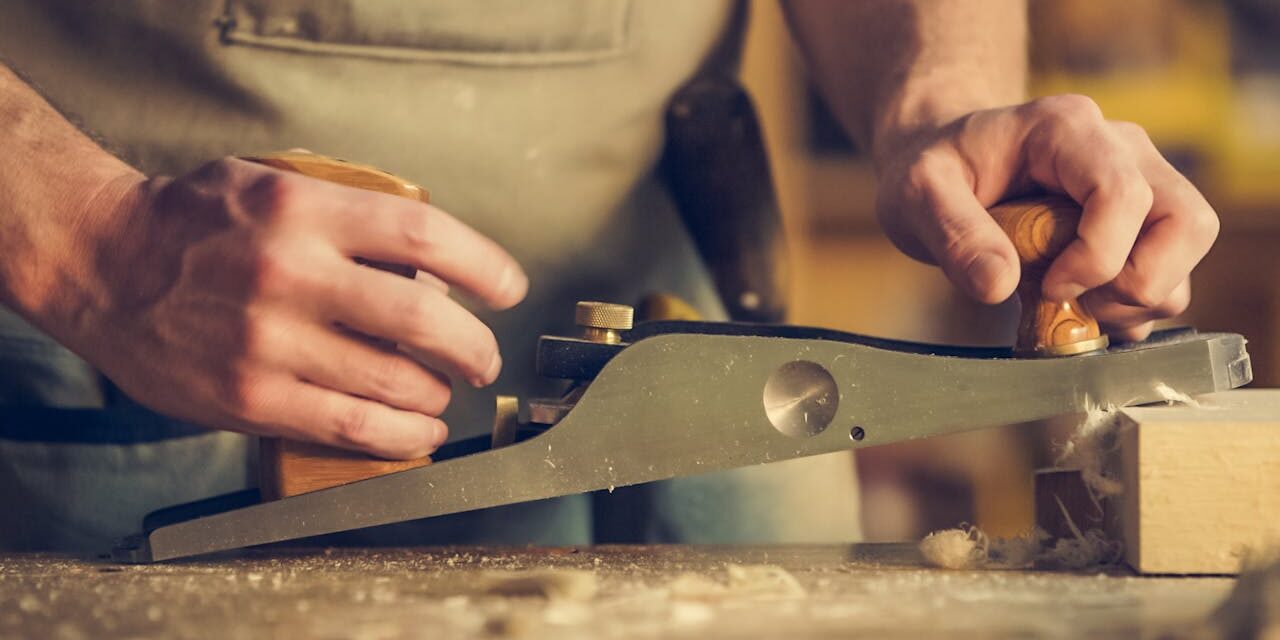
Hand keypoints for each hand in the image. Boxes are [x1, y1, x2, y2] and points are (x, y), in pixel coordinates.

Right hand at [51, 157, 526, 457]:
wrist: (104, 262)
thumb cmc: (197, 222)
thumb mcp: (277, 185)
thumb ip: (351, 216)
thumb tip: (435, 265)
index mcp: (304, 209)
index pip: (425, 236)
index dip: (484, 267)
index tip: (509, 289)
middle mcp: (290, 272)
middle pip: (424, 316)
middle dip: (475, 346)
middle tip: (485, 356)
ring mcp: (269, 340)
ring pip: (395, 379)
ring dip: (441, 393)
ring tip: (446, 392)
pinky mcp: (250, 397)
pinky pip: (351, 424)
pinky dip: (402, 434)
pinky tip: (420, 430)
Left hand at [874, 94, 1218, 340]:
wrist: (947, 164)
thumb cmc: (935, 170)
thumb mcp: (918, 193)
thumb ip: (953, 233)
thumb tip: (999, 285)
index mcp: (1067, 129)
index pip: (1123, 194)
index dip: (1096, 256)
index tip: (1047, 286)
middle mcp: (1121, 148)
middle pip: (1186, 221)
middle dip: (1137, 283)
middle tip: (1073, 302)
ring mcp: (1141, 182)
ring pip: (1187, 252)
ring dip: (1136, 300)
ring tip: (1069, 306)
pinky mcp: (1142, 221)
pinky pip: (1171, 272)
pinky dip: (1133, 307)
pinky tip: (1078, 307)